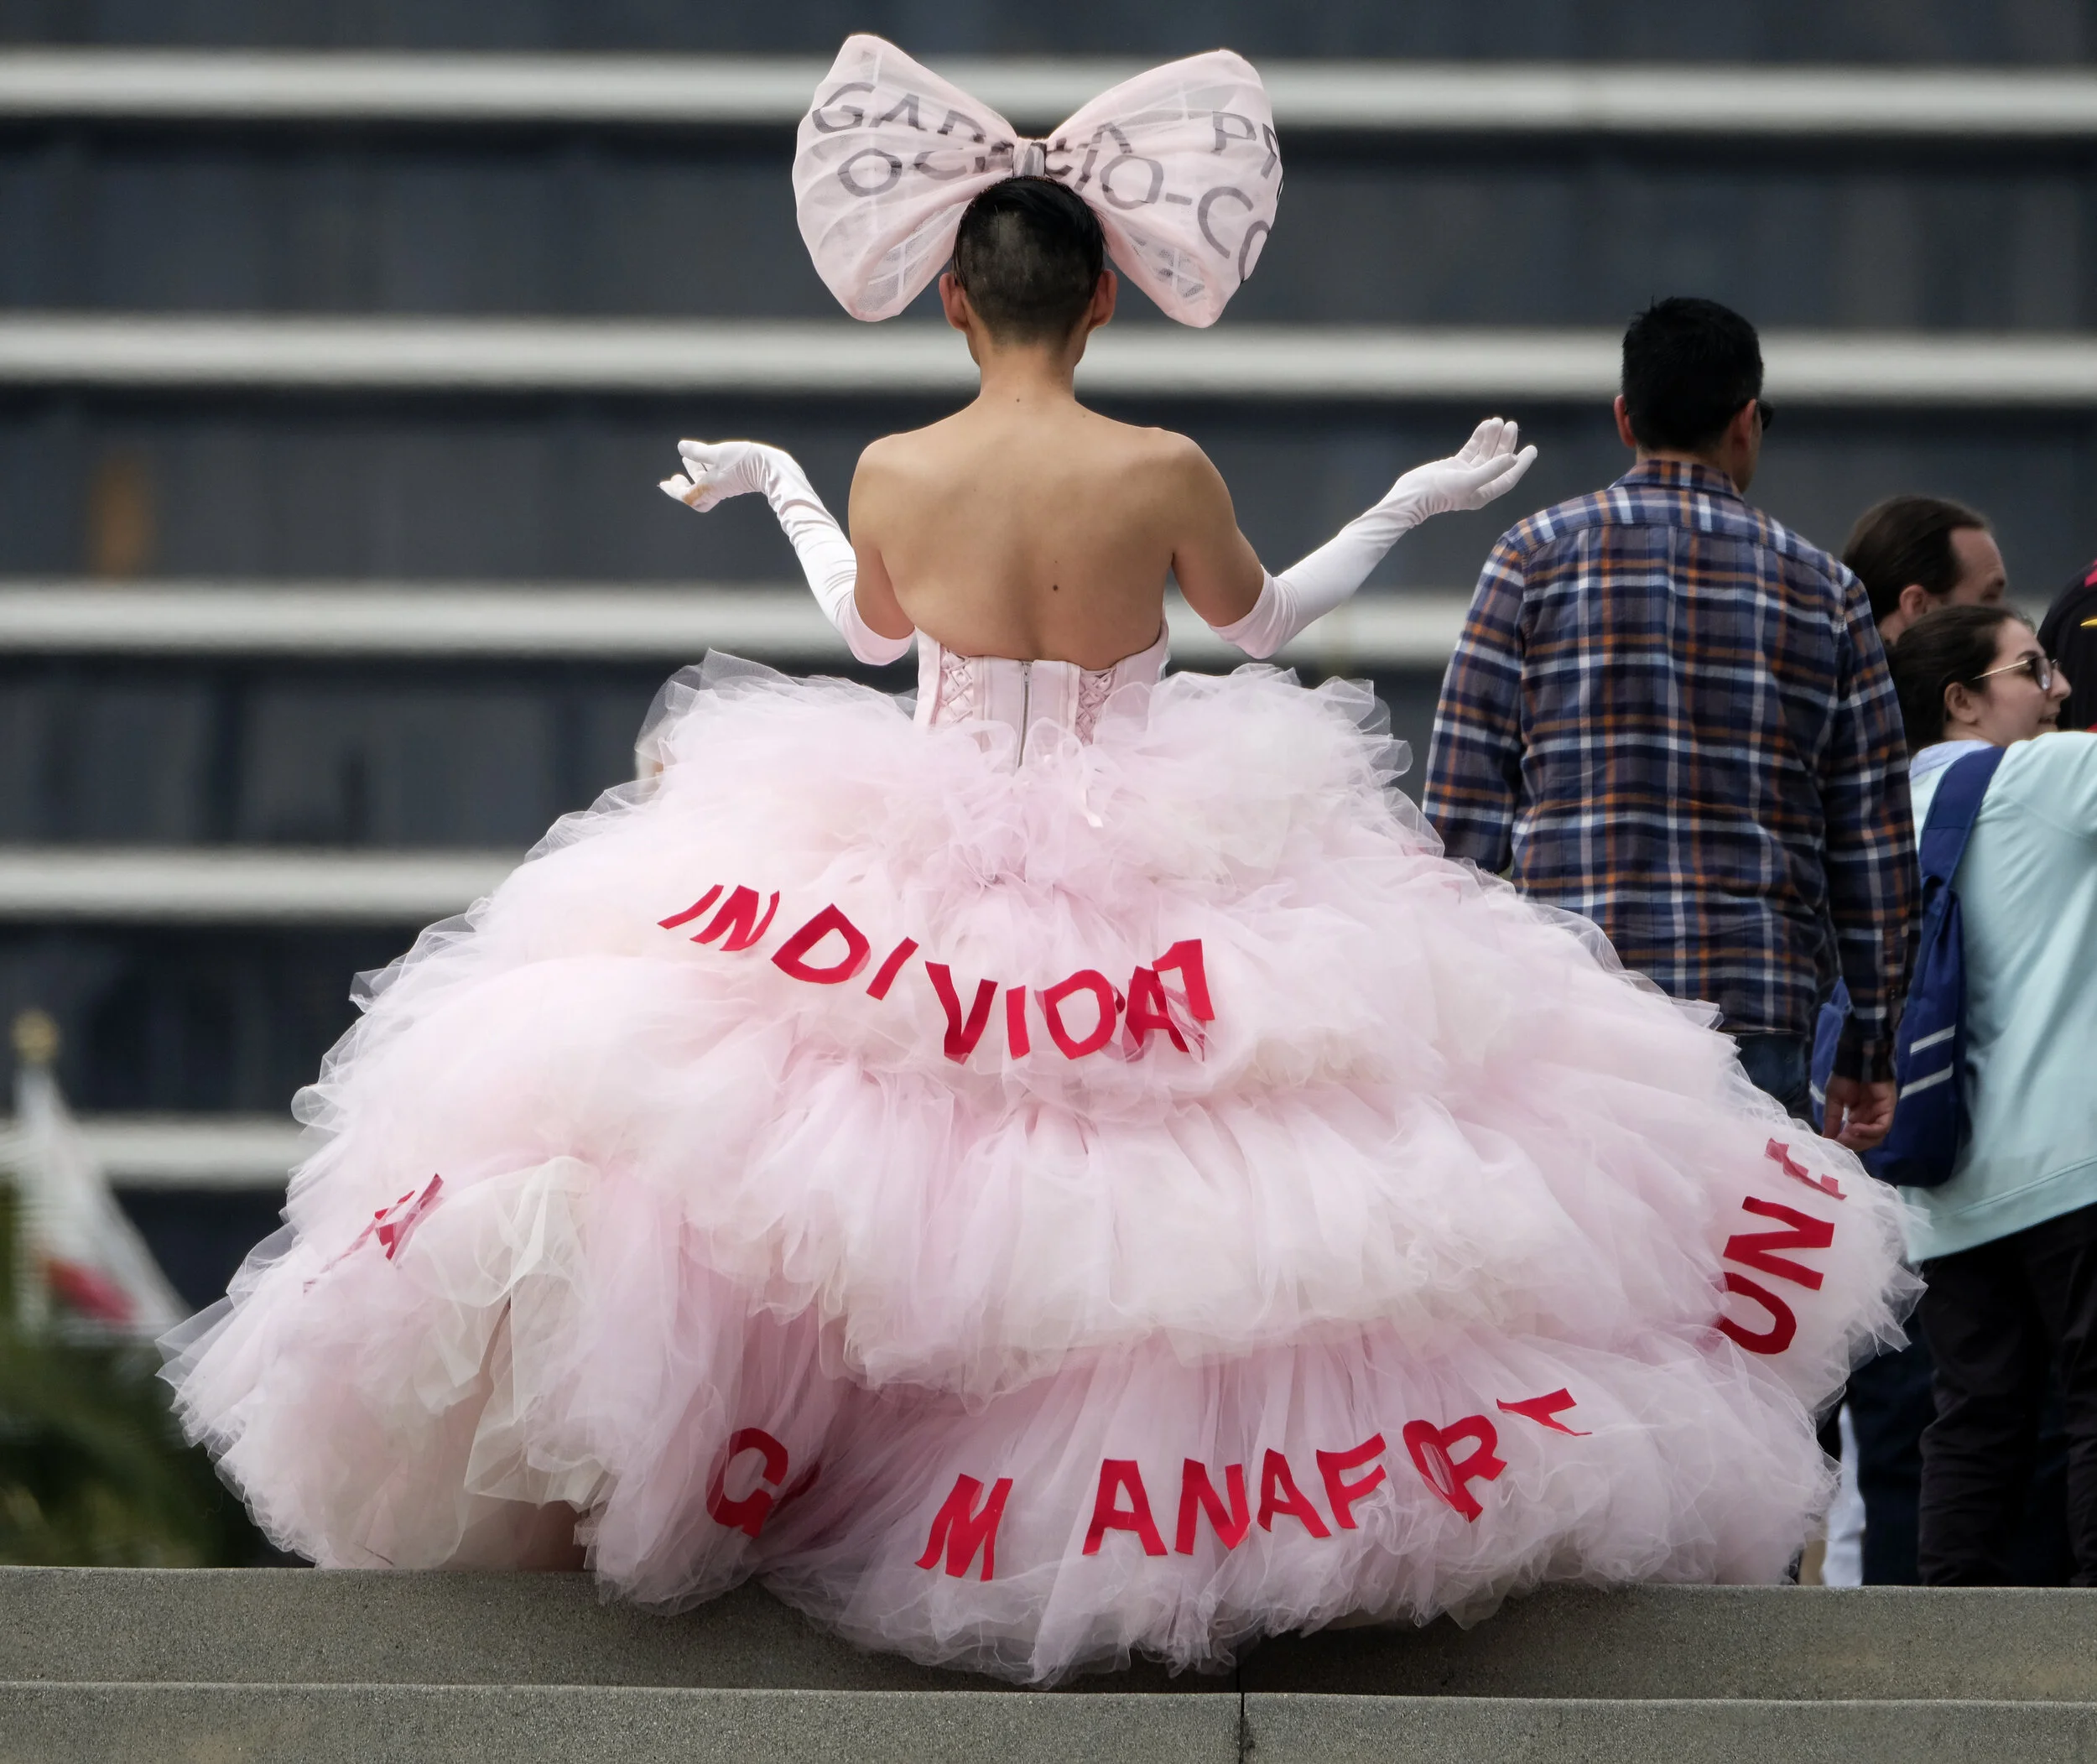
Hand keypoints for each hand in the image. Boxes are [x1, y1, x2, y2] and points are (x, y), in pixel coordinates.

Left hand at [659, 439, 783, 512]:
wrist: (775, 470)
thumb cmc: (745, 461)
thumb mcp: (718, 452)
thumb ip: (698, 452)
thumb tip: (681, 448)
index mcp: (710, 487)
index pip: (687, 495)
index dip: (674, 491)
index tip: (664, 484)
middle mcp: (718, 489)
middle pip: (697, 494)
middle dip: (685, 483)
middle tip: (677, 474)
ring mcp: (728, 486)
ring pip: (707, 485)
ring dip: (697, 473)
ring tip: (691, 460)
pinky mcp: (737, 481)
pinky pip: (718, 480)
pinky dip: (709, 471)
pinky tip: (711, 460)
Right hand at [1382, 418, 1538, 524]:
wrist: (1411, 495)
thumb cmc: (1438, 493)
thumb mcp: (1467, 481)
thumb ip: (1490, 470)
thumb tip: (1511, 459)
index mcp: (1484, 493)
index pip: (1508, 477)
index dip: (1521, 464)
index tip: (1531, 449)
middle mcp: (1478, 484)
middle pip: (1498, 461)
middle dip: (1506, 443)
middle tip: (1512, 425)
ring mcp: (1466, 474)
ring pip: (1485, 453)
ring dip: (1492, 437)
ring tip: (1498, 420)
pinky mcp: (1455, 466)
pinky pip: (1471, 449)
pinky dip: (1478, 438)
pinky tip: (1485, 426)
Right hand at [1824, 1076, 1895, 1151]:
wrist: (1856, 1062)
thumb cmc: (1844, 1078)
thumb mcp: (1833, 1101)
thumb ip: (1832, 1120)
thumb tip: (1826, 1139)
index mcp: (1857, 1117)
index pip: (1854, 1138)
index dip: (1845, 1143)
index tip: (1832, 1143)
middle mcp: (1870, 1118)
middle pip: (1866, 1141)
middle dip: (1853, 1144)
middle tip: (1840, 1140)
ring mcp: (1880, 1114)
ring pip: (1876, 1138)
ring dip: (1861, 1140)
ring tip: (1847, 1134)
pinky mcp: (1888, 1109)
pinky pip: (1882, 1127)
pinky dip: (1870, 1131)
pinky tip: (1856, 1127)